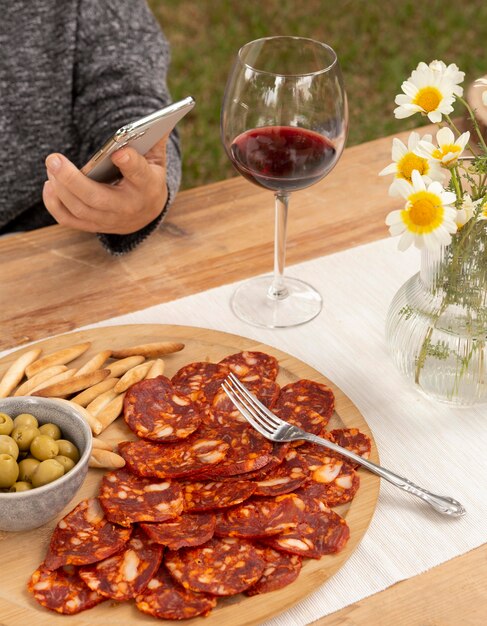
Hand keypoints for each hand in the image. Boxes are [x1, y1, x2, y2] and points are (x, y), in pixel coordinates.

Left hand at [42, 138, 168, 234]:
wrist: (146, 213)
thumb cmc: (147, 178)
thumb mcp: (155, 159)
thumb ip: (154, 138)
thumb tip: (160, 118)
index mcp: (147, 186)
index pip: (139, 175)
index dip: (129, 163)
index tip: (118, 151)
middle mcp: (127, 207)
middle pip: (96, 198)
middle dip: (72, 180)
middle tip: (53, 158)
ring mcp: (109, 220)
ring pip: (79, 209)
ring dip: (61, 188)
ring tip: (52, 165)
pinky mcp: (94, 226)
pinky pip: (68, 220)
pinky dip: (54, 204)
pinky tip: (50, 184)